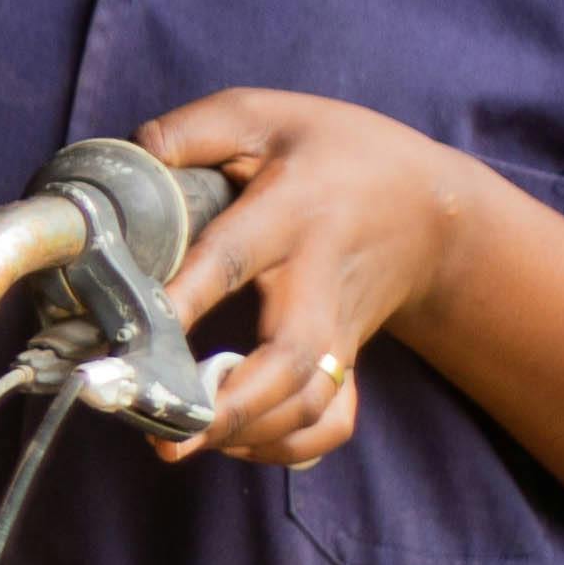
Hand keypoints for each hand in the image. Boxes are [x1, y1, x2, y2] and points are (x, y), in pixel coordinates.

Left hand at [136, 89, 479, 467]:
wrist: (432, 206)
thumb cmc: (337, 154)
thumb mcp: (265, 115)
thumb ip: (191, 130)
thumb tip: (131, 155)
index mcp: (290, 212)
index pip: (232, 258)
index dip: (185, 299)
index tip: (136, 335)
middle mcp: (318, 280)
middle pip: (288, 358)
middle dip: (230, 406)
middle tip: (166, 433)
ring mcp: (340, 329)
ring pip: (309, 402)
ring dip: (250, 435)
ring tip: (182, 442)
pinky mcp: (349, 360)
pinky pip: (332, 422)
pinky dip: (290, 448)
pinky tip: (238, 444)